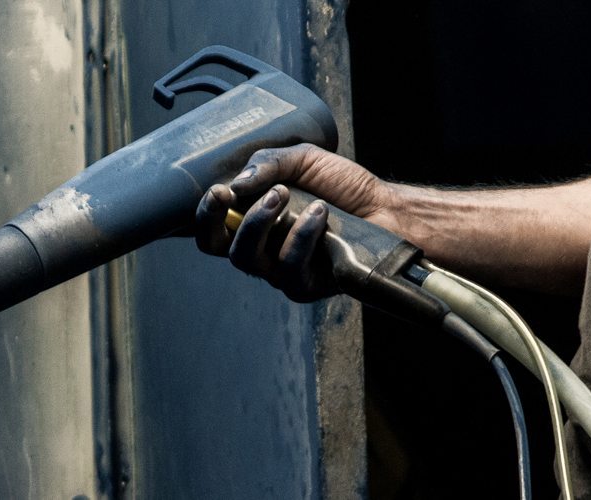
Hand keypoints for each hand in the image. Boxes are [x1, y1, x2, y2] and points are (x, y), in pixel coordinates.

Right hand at [193, 144, 400, 301]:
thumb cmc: (342, 186)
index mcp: (253, 221)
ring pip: (250, 261)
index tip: (220, 191)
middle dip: (231, 219)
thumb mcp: (302, 160)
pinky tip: (320, 214)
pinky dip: (301, 236)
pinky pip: (289, 268)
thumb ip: (268, 164)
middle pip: (221, 249)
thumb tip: (237, 184)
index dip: (206, 214)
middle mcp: (261, 249)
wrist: (385, 207)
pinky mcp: (304, 286)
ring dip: (264, 223)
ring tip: (289, 194)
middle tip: (255, 193)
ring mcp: (280, 271)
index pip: (213, 229)